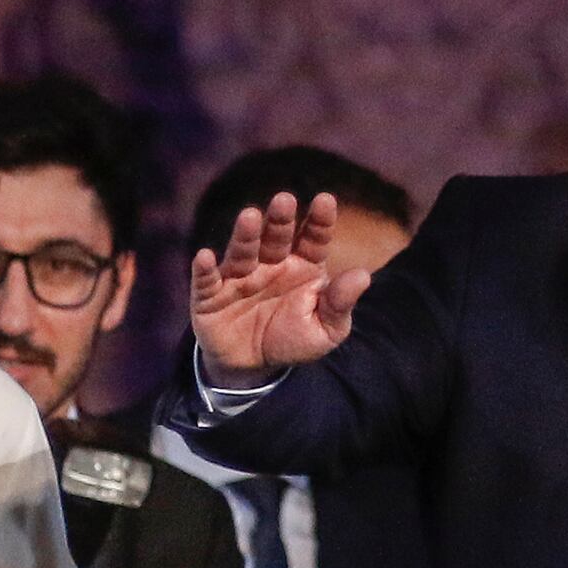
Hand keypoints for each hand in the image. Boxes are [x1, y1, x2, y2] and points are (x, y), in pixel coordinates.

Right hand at [188, 191, 375, 384]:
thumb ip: (340, 304)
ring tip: (249, 216)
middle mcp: (270, 264)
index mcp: (302, 266)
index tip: (325, 201)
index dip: (319, 220)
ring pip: (243, 252)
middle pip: (276, 237)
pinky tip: (204, 256)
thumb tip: (363, 275)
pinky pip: (206, 282)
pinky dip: (204, 270)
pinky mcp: (210, 296)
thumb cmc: (292, 340)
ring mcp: (239, 277)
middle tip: (285, 200)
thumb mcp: (325, 331)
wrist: (253, 367)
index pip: (313, 238)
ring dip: (245, 235)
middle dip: (280, 219)